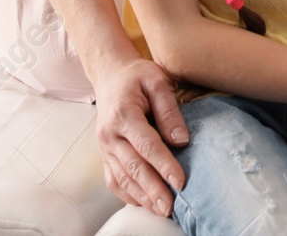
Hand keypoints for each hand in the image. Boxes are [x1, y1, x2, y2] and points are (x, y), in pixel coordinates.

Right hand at [90, 54, 188, 216]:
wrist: (111, 75)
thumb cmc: (137, 77)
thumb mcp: (157, 81)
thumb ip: (169, 110)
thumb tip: (181, 141)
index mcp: (123, 114)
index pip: (147, 145)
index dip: (164, 165)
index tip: (180, 181)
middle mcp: (110, 134)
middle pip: (133, 167)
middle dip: (153, 189)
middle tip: (170, 206)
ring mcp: (104, 147)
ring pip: (122, 178)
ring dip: (142, 196)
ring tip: (161, 209)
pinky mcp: (105, 155)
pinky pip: (113, 180)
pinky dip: (128, 195)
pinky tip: (145, 202)